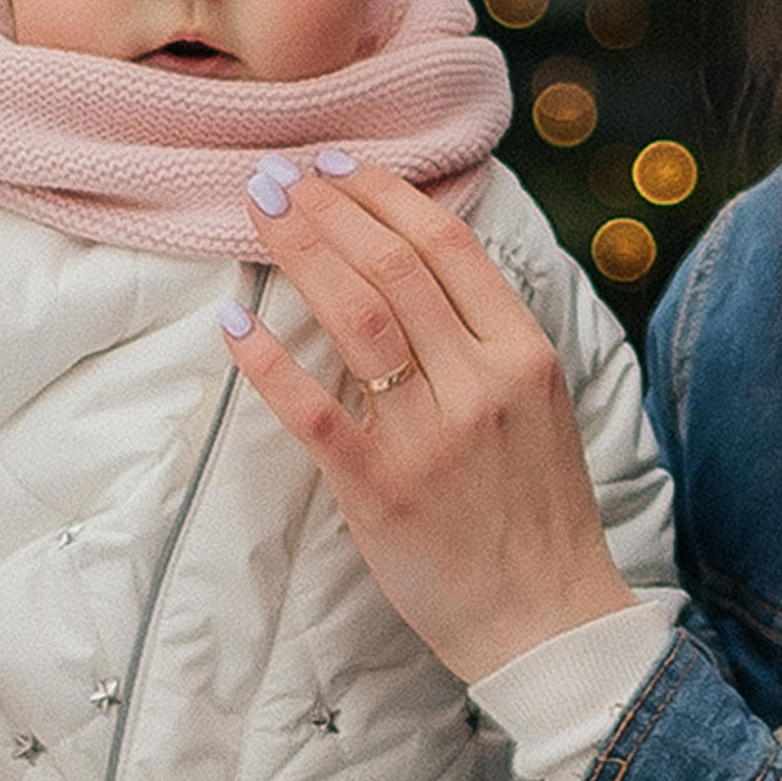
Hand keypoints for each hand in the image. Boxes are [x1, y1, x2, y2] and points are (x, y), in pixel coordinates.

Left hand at [224, 153, 634, 680]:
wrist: (548, 617)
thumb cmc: (537, 511)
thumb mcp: (539, 405)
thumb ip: (489, 338)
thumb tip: (425, 264)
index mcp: (524, 355)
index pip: (449, 247)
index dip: (385, 194)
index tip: (339, 163)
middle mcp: (481, 384)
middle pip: (393, 266)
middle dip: (327, 208)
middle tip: (280, 174)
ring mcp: (430, 436)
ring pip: (356, 317)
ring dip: (300, 253)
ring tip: (260, 212)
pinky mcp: (381, 489)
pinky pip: (313, 409)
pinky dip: (268, 360)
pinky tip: (234, 321)